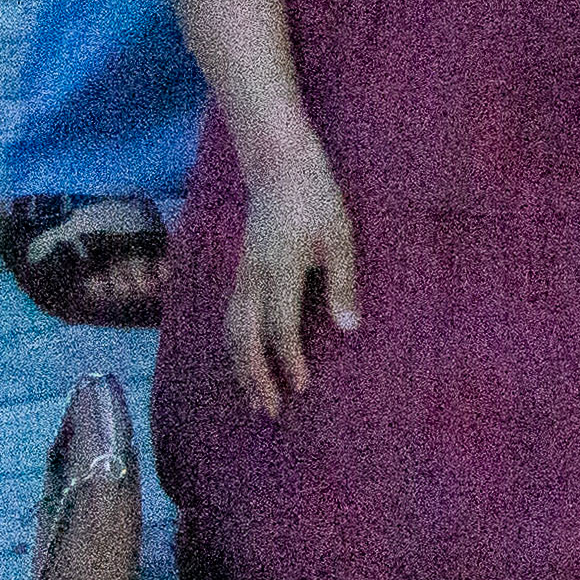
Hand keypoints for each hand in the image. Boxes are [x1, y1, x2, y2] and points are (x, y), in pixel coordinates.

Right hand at [227, 155, 359, 417]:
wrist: (278, 168)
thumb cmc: (316, 200)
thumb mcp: (340, 237)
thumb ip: (343, 283)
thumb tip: (349, 329)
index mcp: (279, 272)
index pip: (280, 330)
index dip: (289, 363)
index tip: (301, 389)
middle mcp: (252, 280)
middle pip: (246, 341)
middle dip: (255, 378)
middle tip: (270, 411)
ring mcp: (241, 276)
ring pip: (232, 332)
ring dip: (240, 368)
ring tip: (254, 396)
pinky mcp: (239, 271)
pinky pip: (230, 318)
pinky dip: (235, 346)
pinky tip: (243, 359)